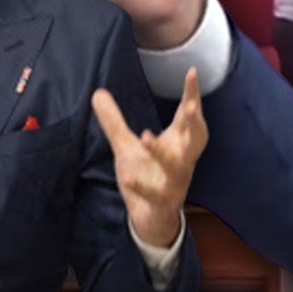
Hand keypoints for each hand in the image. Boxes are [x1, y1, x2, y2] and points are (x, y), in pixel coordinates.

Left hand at [92, 68, 207, 248]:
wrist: (153, 219)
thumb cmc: (147, 175)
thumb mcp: (126, 146)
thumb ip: (114, 121)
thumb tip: (97, 92)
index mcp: (178, 143)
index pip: (189, 115)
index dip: (192, 95)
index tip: (192, 72)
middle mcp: (181, 160)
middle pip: (195, 139)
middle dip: (194, 122)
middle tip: (190, 106)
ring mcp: (175, 182)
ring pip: (176, 167)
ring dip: (162, 152)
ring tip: (146, 137)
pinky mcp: (163, 202)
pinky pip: (155, 195)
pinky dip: (143, 186)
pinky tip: (127, 177)